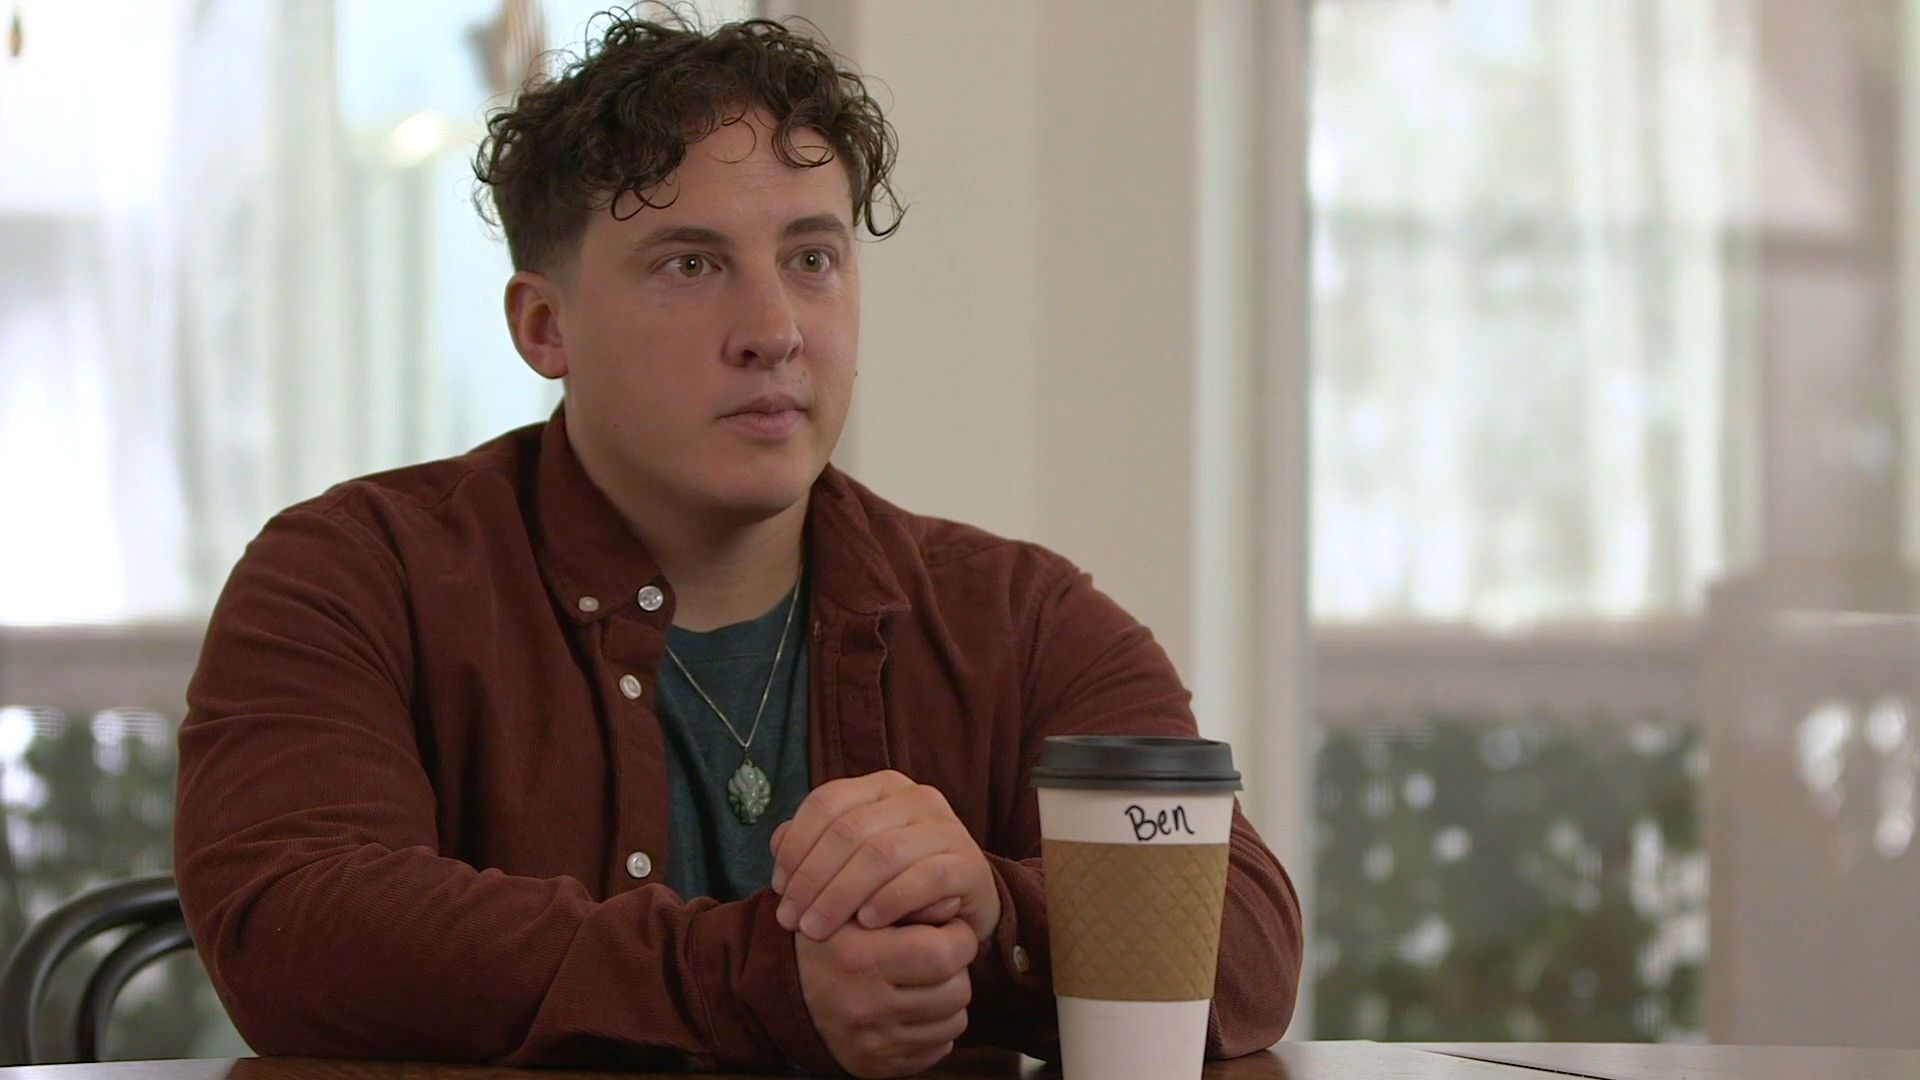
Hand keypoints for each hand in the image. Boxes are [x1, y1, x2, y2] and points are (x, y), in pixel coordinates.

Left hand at [771, 770, 1001, 942]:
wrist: (963, 906)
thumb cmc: (896, 881)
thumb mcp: (852, 859)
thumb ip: (815, 845)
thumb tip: (777, 842)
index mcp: (883, 787)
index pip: (826, 803)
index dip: (796, 846)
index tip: (778, 888)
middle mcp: (917, 797)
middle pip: (849, 831)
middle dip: (812, 879)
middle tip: (792, 920)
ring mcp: (947, 827)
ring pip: (882, 854)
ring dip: (841, 896)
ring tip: (818, 929)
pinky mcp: (969, 864)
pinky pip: (925, 878)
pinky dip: (891, 900)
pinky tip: (867, 923)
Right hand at [796, 918, 974, 1078]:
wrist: (785, 990)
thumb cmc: (832, 938)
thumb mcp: (857, 906)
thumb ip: (906, 900)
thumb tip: (956, 903)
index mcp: (859, 958)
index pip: (943, 954)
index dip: (959, 938)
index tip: (949, 930)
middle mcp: (864, 1006)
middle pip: (956, 991)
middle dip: (957, 969)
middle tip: (938, 956)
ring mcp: (871, 1043)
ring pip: (953, 1023)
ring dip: (948, 1000)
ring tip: (923, 981)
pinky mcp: (877, 1067)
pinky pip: (937, 1050)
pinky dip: (934, 1028)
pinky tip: (911, 1008)